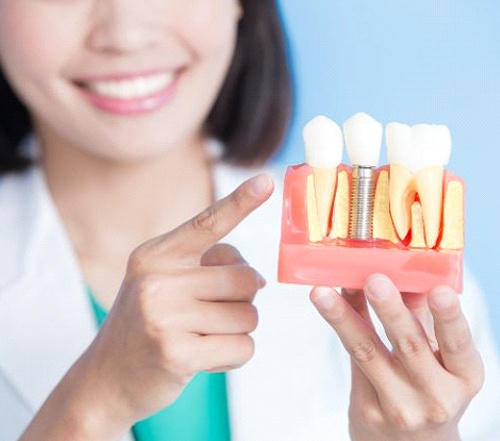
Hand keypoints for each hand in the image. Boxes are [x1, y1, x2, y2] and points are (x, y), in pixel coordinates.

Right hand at [78, 174, 272, 430]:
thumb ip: (210, 268)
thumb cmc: (147, 323)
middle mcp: (157, 281)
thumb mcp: (165, 282)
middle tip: (216, 313)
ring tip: (203, 336)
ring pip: (248, 316)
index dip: (240, 202)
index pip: (207, 224)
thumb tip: (258, 279)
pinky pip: (242, 348)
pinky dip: (233, 355)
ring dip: (237, 329)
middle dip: (243, 300)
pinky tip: (206, 358)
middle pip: (244, 279)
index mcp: (156, 255)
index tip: (267, 180)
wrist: (106, 378)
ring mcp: (164, 318)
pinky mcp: (176, 354)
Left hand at [310, 274, 483, 440]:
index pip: (458, 345)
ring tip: (323, 293)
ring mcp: (400, 407)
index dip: (449, 317)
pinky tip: (326, 302)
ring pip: (368, 352)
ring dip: (343, 317)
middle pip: (409, 345)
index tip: (439, 290)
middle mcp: (436, 396)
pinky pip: (352, 360)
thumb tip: (399, 270)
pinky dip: (339, 326)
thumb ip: (420, 318)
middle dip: (390, 310)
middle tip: (374, 281)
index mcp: (463, 377)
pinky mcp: (369, 411)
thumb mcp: (437, 360)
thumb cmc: (428, 391)